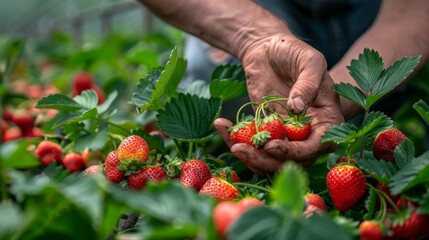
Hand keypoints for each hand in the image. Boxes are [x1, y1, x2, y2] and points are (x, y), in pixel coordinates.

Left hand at [215, 34, 343, 174]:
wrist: (268, 48)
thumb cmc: (294, 52)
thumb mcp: (309, 61)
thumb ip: (308, 84)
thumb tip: (297, 109)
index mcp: (327, 118)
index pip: (319, 145)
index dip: (297, 152)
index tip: (272, 146)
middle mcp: (308, 131)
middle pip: (293, 159)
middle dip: (266, 160)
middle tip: (241, 149)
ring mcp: (286, 133)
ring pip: (271, 157)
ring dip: (250, 156)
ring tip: (232, 144)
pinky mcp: (265, 129)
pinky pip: (253, 143)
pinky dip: (236, 140)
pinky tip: (222, 125)